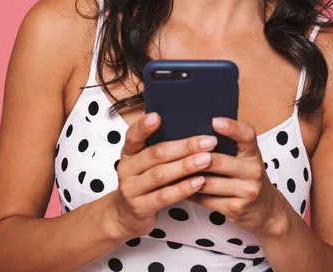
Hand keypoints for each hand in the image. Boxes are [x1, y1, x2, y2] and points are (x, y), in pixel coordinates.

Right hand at [105, 112, 217, 238]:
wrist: (125, 216)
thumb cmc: (142, 183)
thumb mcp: (143, 163)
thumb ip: (158, 149)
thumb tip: (189, 129)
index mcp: (128, 153)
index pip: (132, 136)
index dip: (143, 127)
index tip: (157, 116)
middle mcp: (127, 169)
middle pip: (156, 154)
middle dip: (184, 147)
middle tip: (207, 141)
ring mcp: (132, 189)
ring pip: (161, 175)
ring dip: (186, 166)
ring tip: (207, 159)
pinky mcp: (141, 207)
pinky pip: (165, 196)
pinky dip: (183, 188)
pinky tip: (199, 182)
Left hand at [186, 117, 286, 236]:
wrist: (268, 211)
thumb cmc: (248, 179)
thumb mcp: (246, 160)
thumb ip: (230, 147)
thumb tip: (196, 135)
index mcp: (253, 154)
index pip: (247, 136)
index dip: (232, 127)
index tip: (214, 121)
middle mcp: (253, 171)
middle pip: (218, 161)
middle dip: (194, 158)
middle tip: (174, 152)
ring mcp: (246, 191)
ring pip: (208, 182)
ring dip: (187, 178)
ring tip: (171, 171)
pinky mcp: (236, 208)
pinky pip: (207, 200)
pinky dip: (191, 193)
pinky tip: (180, 188)